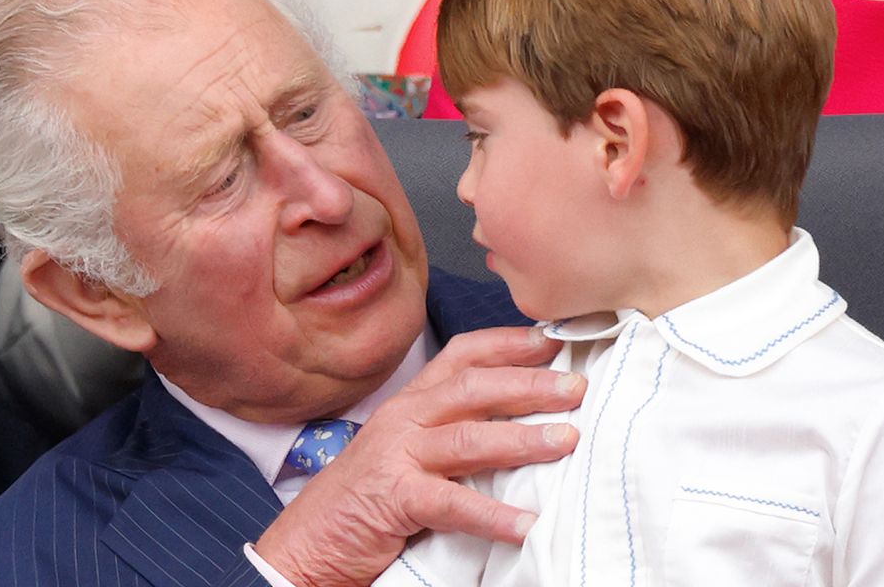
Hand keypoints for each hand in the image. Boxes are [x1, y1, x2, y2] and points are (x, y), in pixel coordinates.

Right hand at [253, 326, 584, 585]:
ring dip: (522, 439)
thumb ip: (451, 433)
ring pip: (467, 438)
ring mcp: (396, 457)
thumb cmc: (365, 500)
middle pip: (473, 387)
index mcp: (410, 404)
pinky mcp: (392, 500)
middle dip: (529, 382)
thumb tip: (521, 424)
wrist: (306, 545)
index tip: (555, 338)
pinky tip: (525, 524)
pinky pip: (450, 503)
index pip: (462, 356)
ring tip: (566, 440)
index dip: (509, 343)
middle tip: (577, 386)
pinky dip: (491, 514)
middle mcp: (403, 420)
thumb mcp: (407, 453)